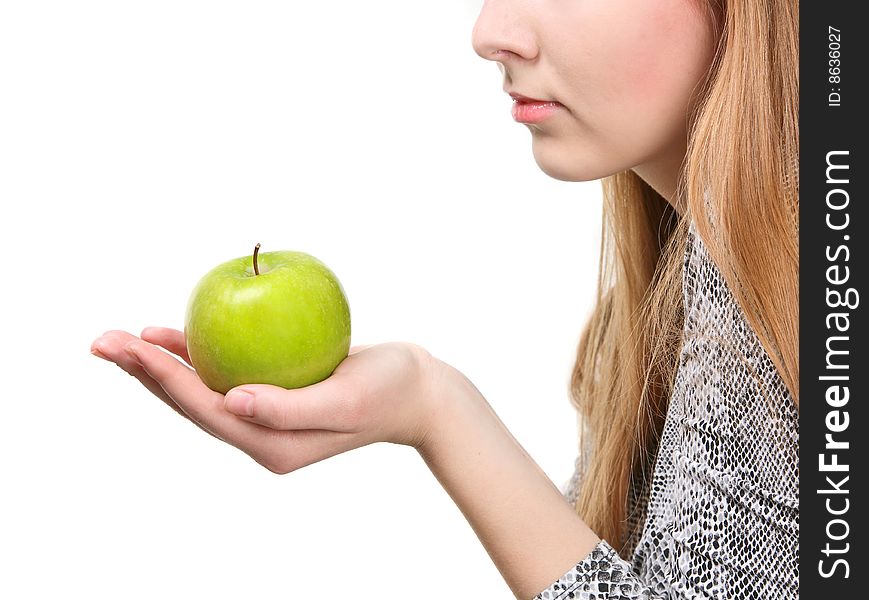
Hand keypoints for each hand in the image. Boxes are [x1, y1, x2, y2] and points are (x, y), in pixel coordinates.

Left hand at [90, 328, 442, 473]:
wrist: (417, 391)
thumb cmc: (390, 391)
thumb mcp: (347, 399)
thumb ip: (291, 408)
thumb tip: (232, 402)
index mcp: (271, 443)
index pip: (205, 409)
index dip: (162, 379)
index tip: (127, 348)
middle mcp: (260, 433)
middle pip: (190, 402)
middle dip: (143, 374)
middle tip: (101, 342)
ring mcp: (265, 415)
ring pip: (200, 389)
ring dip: (160, 366)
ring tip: (121, 341)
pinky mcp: (273, 393)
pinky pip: (225, 373)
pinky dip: (196, 355)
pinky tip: (171, 335)